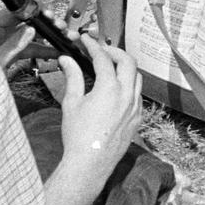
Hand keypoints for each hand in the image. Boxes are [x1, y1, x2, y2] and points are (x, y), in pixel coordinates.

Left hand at [0, 9, 56, 72]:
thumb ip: (13, 46)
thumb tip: (30, 30)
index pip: (13, 12)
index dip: (32, 10)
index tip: (47, 13)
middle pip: (24, 21)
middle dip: (44, 22)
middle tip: (58, 25)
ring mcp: (3, 43)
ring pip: (29, 35)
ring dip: (46, 36)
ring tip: (62, 37)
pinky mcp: (7, 54)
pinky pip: (26, 48)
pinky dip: (40, 50)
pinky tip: (54, 52)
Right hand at [55, 37, 142, 192]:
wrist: (90, 163)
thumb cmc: (77, 135)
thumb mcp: (71, 103)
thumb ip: (72, 77)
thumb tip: (67, 60)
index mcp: (109, 88)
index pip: (103, 58)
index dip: (93, 46)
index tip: (86, 41)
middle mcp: (126, 95)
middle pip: (128, 61)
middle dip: (114, 52)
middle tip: (101, 51)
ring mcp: (135, 107)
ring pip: (137, 77)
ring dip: (125, 68)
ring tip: (111, 68)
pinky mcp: (138, 119)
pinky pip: (138, 95)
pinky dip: (130, 86)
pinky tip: (117, 90)